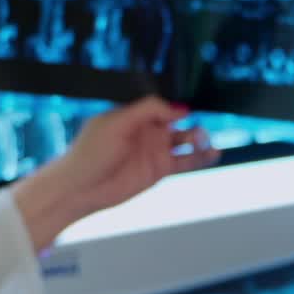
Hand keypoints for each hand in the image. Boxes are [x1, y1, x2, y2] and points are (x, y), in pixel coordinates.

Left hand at [10, 96, 218, 254]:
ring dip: (199, 139)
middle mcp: (147, 131)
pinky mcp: (159, 170)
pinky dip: (201, 157)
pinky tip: (213, 153)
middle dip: (192, 122)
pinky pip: (185, 161)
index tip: (185, 111)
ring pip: (185, 141)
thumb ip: (147, 110)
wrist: (80, 187)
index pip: (162, 105)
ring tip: (206, 141)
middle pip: (178, 121)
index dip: (175, 106)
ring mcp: (154, 151)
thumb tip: (176, 108)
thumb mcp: (117, 122)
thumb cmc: (90, 152)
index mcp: (135, 115)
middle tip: (198, 130)